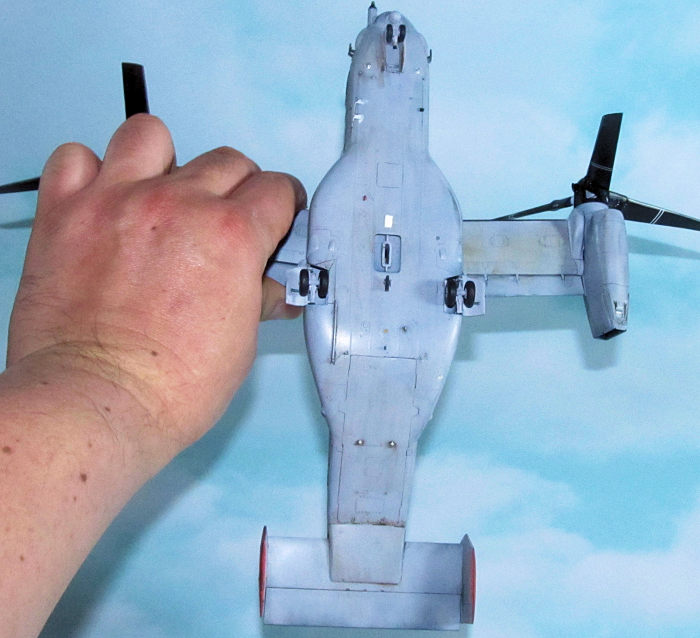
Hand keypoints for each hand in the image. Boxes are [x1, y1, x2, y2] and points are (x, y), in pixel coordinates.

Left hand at [6, 114, 305, 465]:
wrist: (96, 404)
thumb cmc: (171, 388)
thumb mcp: (240, 346)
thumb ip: (258, 300)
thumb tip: (272, 290)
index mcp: (232, 236)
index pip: (276, 190)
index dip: (283, 204)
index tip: (277, 215)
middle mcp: (178, 205)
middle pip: (227, 159)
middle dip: (237, 187)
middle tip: (226, 219)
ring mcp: (118, 201)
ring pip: (150, 134)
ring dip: (165, 160)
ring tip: (160, 195)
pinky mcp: (65, 213)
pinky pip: (75, 157)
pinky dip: (92, 171)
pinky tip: (103, 201)